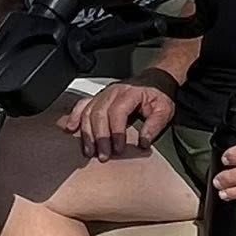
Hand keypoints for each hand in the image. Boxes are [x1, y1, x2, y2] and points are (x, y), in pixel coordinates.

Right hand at [59, 79, 175, 160]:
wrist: (155, 79)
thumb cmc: (159, 95)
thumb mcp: (164, 109)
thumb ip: (155, 125)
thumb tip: (143, 142)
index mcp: (130, 92)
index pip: (118, 112)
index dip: (116, 132)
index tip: (118, 149)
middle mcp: (114, 91)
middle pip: (99, 113)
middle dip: (99, 137)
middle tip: (102, 155)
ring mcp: (104, 93)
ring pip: (88, 111)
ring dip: (86, 133)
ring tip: (89, 151)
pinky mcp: (98, 97)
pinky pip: (82, 104)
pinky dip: (75, 116)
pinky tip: (71, 128)